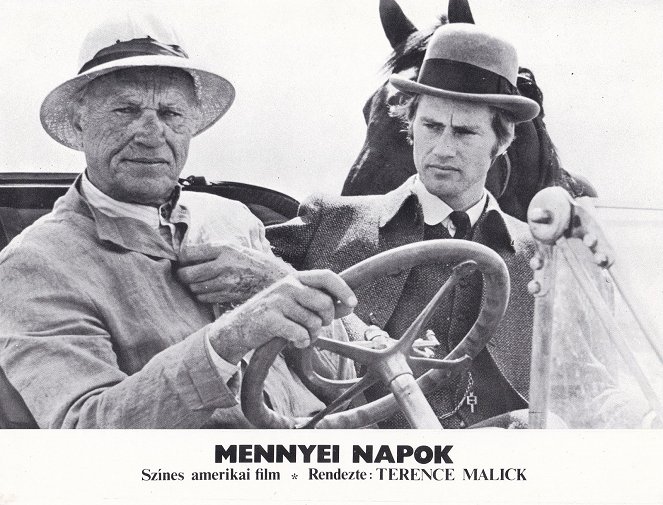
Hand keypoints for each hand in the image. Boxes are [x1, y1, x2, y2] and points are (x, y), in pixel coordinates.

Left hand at [177, 243, 291, 304]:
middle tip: (183, 274)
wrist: (274, 279)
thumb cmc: (254, 262)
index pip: (189, 253)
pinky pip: (205, 298)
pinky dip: (203, 296)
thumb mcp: (236, 248)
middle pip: (187, 273)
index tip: (183, 260)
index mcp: (224, 248)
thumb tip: (188, 254)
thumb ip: (215, 250)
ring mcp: (225, 282)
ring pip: (194, 288)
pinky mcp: (228, 296)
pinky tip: (209, 291)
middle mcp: (223, 264)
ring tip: (199, 283)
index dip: (181, 258)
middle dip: (182, 275)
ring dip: (193, 286)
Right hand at [208, 270, 357, 363]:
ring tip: (301, 336)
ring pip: (314, 322)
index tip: (353, 303)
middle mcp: (287, 285)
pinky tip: (294, 342)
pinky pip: (300, 334)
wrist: (237, 329)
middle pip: (325, 304)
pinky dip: (302, 343)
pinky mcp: (270, 319)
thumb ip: (319, 303)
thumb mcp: (294, 303)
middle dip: (326, 321)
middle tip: (315, 328)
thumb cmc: (271, 317)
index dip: (343, 289)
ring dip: (312, 336)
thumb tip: (349, 305)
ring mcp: (278, 301)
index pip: (326, 276)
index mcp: (295, 279)